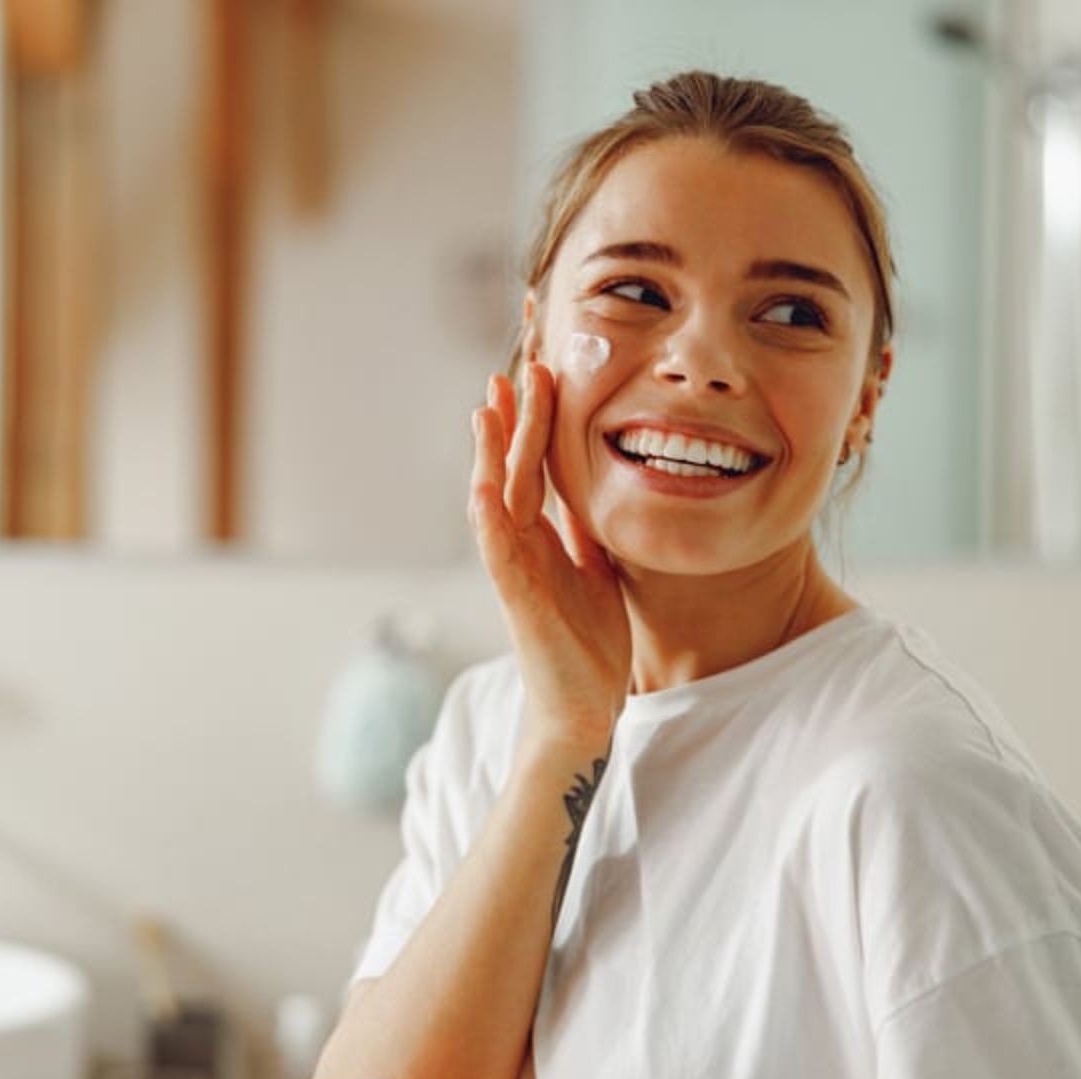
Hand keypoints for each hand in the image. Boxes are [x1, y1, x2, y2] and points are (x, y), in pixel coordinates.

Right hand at [468, 362, 630, 755]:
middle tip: (512, 371)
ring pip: (496, 501)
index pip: (536, 470)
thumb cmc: (588, 643)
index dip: (535, 425)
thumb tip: (591, 498)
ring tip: (487, 409)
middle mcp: (523, 548)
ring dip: (491, 456)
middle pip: (513, 472)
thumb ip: (586, 535)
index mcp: (544, 539)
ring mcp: (516, 571)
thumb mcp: (597, 573)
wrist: (585, 706)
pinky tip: (483, 486)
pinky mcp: (517, 600)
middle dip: (513, 422)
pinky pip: (497, 553)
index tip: (540, 377)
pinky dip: (488, 518)